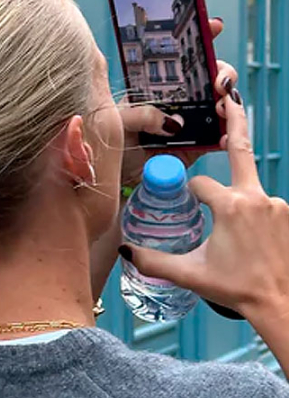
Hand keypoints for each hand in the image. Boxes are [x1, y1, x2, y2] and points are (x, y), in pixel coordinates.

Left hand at [118, 19, 236, 187]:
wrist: (108, 176)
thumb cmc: (105, 143)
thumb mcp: (115, 121)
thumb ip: (142, 114)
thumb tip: (173, 122)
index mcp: (155, 87)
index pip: (180, 57)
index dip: (200, 39)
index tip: (213, 26)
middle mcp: (176, 100)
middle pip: (209, 77)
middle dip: (221, 72)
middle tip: (217, 83)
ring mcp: (189, 122)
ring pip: (219, 104)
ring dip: (226, 101)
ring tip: (219, 106)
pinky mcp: (195, 146)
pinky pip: (218, 138)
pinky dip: (226, 135)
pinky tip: (223, 135)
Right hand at [120, 90, 288, 327]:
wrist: (280, 303)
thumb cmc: (235, 289)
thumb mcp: (189, 274)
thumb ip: (152, 260)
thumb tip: (125, 249)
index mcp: (231, 206)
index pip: (200, 185)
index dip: (187, 195)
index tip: (182, 209)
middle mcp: (257, 197)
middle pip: (240, 150)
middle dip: (233, 121)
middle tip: (228, 95)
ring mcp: (277, 204)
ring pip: (247, 190)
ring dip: (235, 202)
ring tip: (232, 237)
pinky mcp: (287, 214)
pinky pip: (262, 205)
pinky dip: (250, 214)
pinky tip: (247, 240)